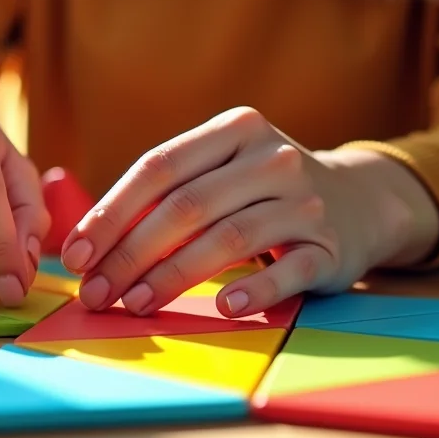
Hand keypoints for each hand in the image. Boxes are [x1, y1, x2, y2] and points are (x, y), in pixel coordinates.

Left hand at [58, 107, 438, 316]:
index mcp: (235, 130)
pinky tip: (223, 307)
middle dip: (131, 254)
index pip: (159, 168)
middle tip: (97, 293)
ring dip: (174, 275)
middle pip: (187, 206)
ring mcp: (305, 202)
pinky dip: (254, 289)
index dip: (111, 213)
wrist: (362, 201)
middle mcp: (272, 158)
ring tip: (137, 304)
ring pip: (229, 238)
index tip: (76, 254)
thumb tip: (84, 242)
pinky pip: (288, 270)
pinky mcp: (331, 246)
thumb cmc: (264, 192)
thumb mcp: (223, 169)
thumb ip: (164, 192)